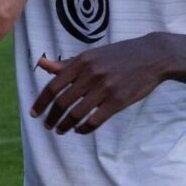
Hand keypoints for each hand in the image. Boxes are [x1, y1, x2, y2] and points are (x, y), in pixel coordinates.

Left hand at [29, 36, 167, 133]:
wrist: (152, 55)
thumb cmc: (119, 55)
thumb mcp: (91, 55)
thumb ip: (66, 63)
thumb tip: (40, 64)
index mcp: (82, 61)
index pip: (53, 86)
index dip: (41, 102)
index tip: (34, 114)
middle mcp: (91, 74)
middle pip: (62, 102)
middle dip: (52, 117)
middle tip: (48, 126)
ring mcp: (105, 88)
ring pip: (76, 114)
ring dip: (65, 125)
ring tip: (61, 130)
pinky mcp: (118, 101)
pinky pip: (95, 121)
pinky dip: (83, 129)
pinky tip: (79, 130)